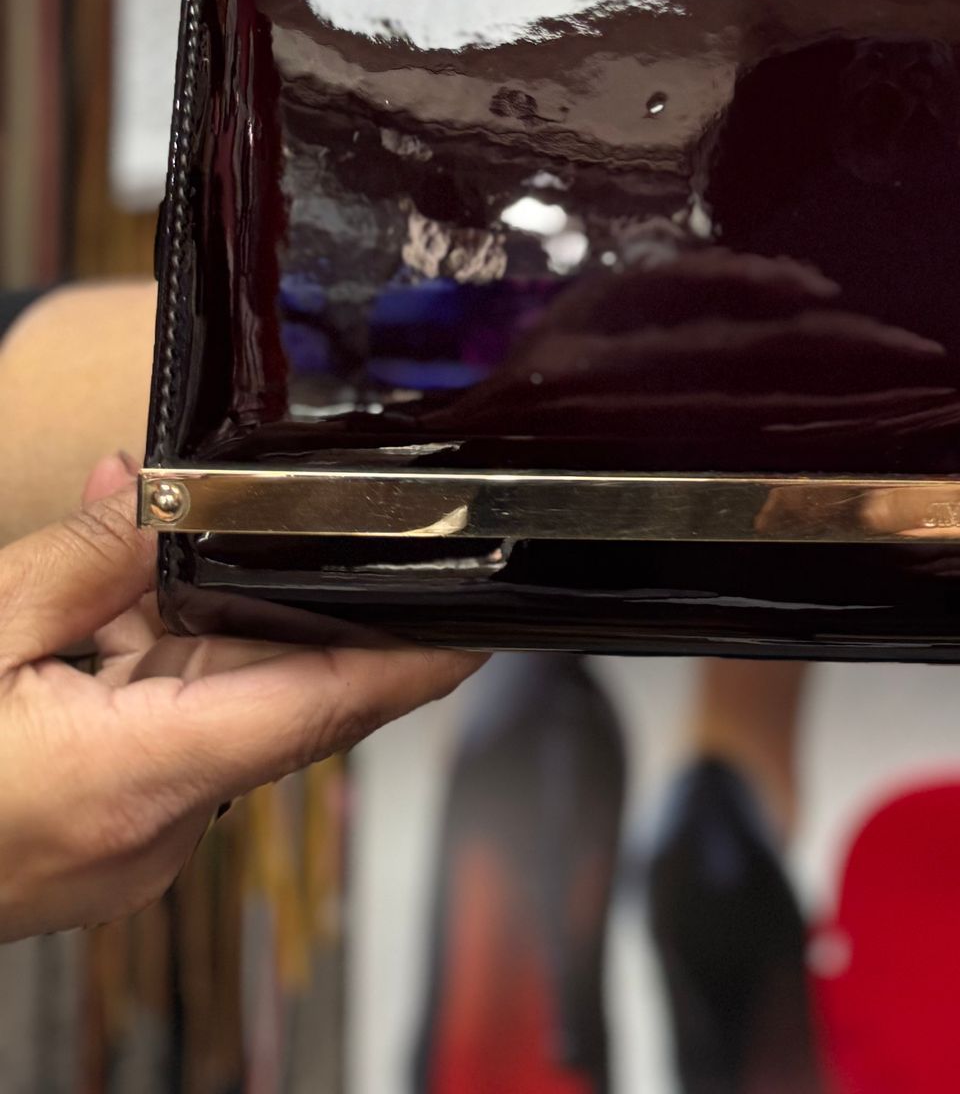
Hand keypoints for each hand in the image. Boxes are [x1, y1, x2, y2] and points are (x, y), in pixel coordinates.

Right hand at [0, 456, 481, 942]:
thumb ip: (92, 553)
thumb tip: (167, 484)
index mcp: (139, 781)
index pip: (326, 710)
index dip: (415, 661)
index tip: (487, 619)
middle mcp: (155, 835)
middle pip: (267, 693)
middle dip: (252, 599)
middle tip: (205, 522)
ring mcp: (129, 857)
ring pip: (210, 712)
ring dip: (182, 635)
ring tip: (102, 572)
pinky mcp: (102, 856)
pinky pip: (164, 745)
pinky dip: (146, 679)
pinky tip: (89, 629)